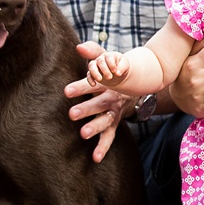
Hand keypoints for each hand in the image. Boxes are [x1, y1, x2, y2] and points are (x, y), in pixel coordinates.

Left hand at [67, 42, 130, 162]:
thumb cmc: (115, 73)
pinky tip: (96, 158)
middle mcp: (112, 98)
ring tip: (83, 134)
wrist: (137, 85)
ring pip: (105, 120)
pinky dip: (103, 147)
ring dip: (95, 127)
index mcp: (108, 82)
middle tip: (72, 114)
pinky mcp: (114, 124)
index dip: (81, 86)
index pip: (93, 83)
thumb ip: (93, 53)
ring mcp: (114, 112)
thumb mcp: (107, 60)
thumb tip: (79, 46)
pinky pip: (110, 137)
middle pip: (99, 103)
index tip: (66, 91)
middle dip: (86, 109)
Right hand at [89, 49, 131, 87]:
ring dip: (95, 73)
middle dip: (104, 70)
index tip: (115, 71)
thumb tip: (118, 73)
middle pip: (100, 61)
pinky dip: (90, 79)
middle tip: (110, 77)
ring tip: (100, 80)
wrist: (117, 74)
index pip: (109, 58)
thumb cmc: (121, 67)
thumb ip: (122, 67)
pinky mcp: (92, 73)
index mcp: (110, 55)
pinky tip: (94, 85)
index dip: (111, 65)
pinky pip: (89, 74)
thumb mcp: (125, 65)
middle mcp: (101, 58)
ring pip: (91, 66)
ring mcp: (96, 65)